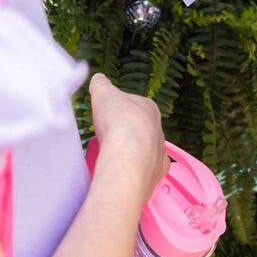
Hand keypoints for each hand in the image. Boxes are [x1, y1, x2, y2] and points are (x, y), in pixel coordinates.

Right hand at [89, 73, 168, 205]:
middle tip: (109, 139)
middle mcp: (159, 132)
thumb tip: (98, 78)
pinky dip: (133, 175)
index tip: (108, 117)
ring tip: (112, 159)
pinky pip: (143, 176)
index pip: (135, 108)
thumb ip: (101, 84)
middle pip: (141, 132)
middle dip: (127, 135)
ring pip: (145, 154)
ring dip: (131, 156)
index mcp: (150, 109)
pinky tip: (121, 175)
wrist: (127, 159)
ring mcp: (158, 157)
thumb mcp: (104, 93)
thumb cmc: (118, 121)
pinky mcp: (154, 178)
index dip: (120, 112)